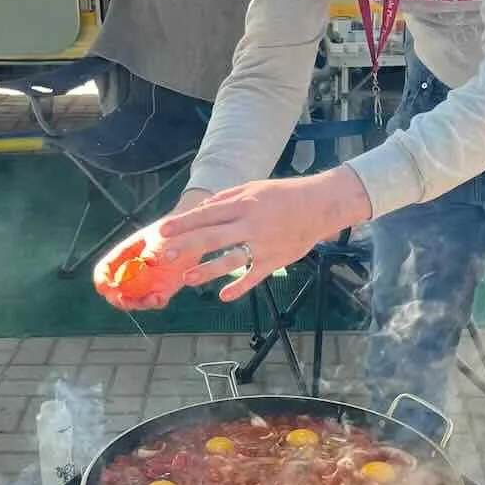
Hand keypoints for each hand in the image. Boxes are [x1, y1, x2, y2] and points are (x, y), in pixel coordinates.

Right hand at [91, 190, 212, 312]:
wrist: (193, 233)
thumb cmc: (172, 229)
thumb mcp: (160, 236)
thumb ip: (152, 250)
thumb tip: (146, 262)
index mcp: (125, 255)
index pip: (105, 268)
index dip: (101, 279)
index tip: (105, 287)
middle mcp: (133, 271)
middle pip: (116, 290)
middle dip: (117, 297)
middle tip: (123, 299)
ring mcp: (147, 282)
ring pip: (134, 299)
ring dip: (136, 303)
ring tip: (146, 299)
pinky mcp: (163, 288)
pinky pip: (155, 301)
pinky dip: (154, 302)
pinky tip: (159, 298)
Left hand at [158, 167, 371, 303]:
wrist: (320, 206)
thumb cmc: (284, 195)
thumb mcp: (254, 188)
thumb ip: (227, 198)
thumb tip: (202, 209)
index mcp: (244, 205)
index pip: (208, 215)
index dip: (184, 223)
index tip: (164, 230)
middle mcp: (252, 225)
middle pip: (214, 237)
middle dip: (188, 246)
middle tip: (166, 254)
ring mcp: (263, 245)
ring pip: (231, 260)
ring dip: (208, 270)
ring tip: (187, 278)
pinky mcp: (275, 260)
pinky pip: (254, 276)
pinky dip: (239, 287)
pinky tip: (223, 296)